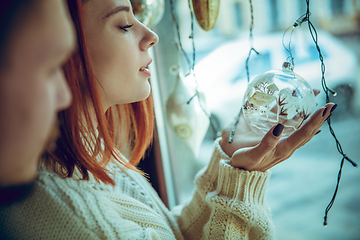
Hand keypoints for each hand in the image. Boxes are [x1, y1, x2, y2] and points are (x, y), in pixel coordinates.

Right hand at [220, 92, 335, 171]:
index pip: (303, 134)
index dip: (314, 120)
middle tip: (332, 104)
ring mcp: (284, 146)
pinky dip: (302, 123)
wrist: (240, 174)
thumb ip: (266, 142)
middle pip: (309, 132)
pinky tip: (304, 117)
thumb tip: (279, 127)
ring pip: (304, 132)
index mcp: (283, 149)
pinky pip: (294, 132)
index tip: (324, 107)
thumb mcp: (254, 155)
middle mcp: (287, 148)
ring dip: (315, 120)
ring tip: (324, 108)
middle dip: (321, 118)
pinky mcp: (279, 144)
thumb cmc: (245, 164)